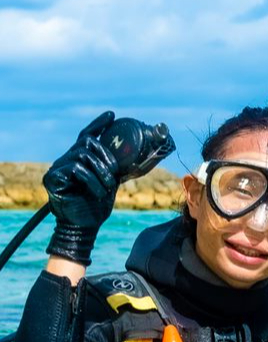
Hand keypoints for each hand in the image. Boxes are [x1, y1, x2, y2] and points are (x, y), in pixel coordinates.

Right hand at [44, 111, 118, 265]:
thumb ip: (117, 167)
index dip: (99, 124)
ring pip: (84, 154)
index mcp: (79, 158)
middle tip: (115, 173)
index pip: (87, 135)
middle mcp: (66, 159)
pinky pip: (76, 168)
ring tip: (109, 186)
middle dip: (107, 156)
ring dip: (102, 170)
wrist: (85, 225)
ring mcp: (58, 168)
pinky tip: (99, 191)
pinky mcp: (53, 178)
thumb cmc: (97, 205)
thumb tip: (140, 156)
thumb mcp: (111, 181)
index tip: (112, 115)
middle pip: (88, 142)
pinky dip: (92, 179)